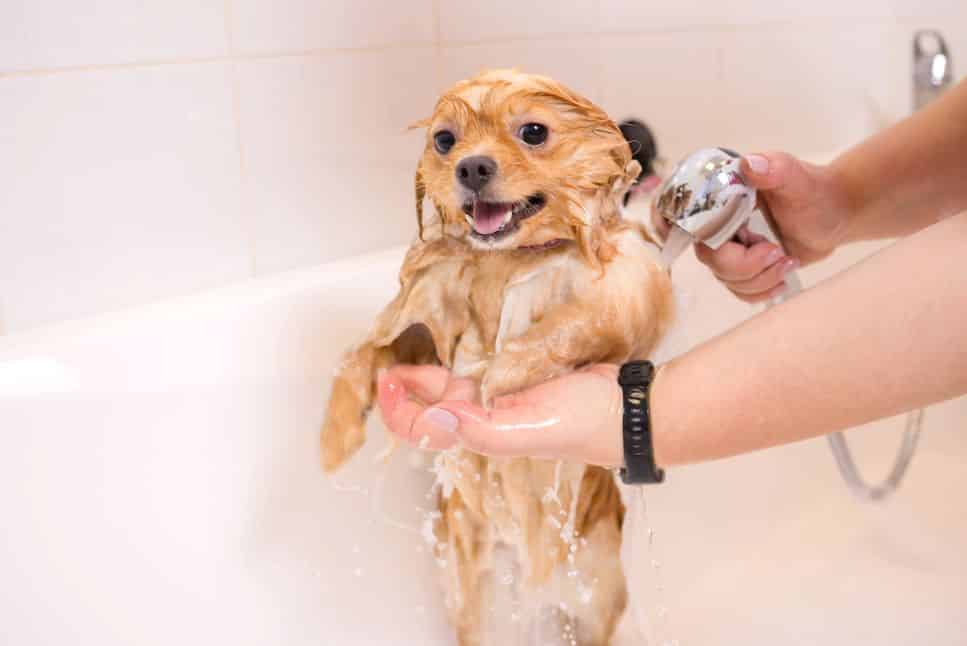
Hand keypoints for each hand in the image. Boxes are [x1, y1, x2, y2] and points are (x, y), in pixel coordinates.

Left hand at [376, 364, 624, 466]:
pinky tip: (451, 336)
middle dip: (407, 386)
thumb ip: (479, 428)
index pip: (428, 428)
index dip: (401, 410)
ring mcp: (505, 392)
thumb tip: (434, 418)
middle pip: (434, 402)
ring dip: (428, 369)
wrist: (629, 408)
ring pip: (454, 381)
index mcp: (483, 431)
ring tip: (406, 347)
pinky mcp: (522, 371)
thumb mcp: (526, 427)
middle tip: (385, 363)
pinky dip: (460, 352)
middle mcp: (488, 415)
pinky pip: (481, 362)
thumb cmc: (582, 423)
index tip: (386, 382)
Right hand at [693, 152, 850, 302]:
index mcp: (721, 197)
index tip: (716, 238)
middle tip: (776, 252)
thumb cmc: (815, 191)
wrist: (835, 213)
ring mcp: (730, 248)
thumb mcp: (796, 178)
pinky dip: (761, 290)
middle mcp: (719, 223)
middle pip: (709, 258)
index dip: (688, 233)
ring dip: (760, 278)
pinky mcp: (744, 267)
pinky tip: (781, 276)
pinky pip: (738, 291)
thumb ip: (775, 169)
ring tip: (786, 260)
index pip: (687, 218)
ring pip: (725, 278)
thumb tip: (750, 164)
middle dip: (745, 265)